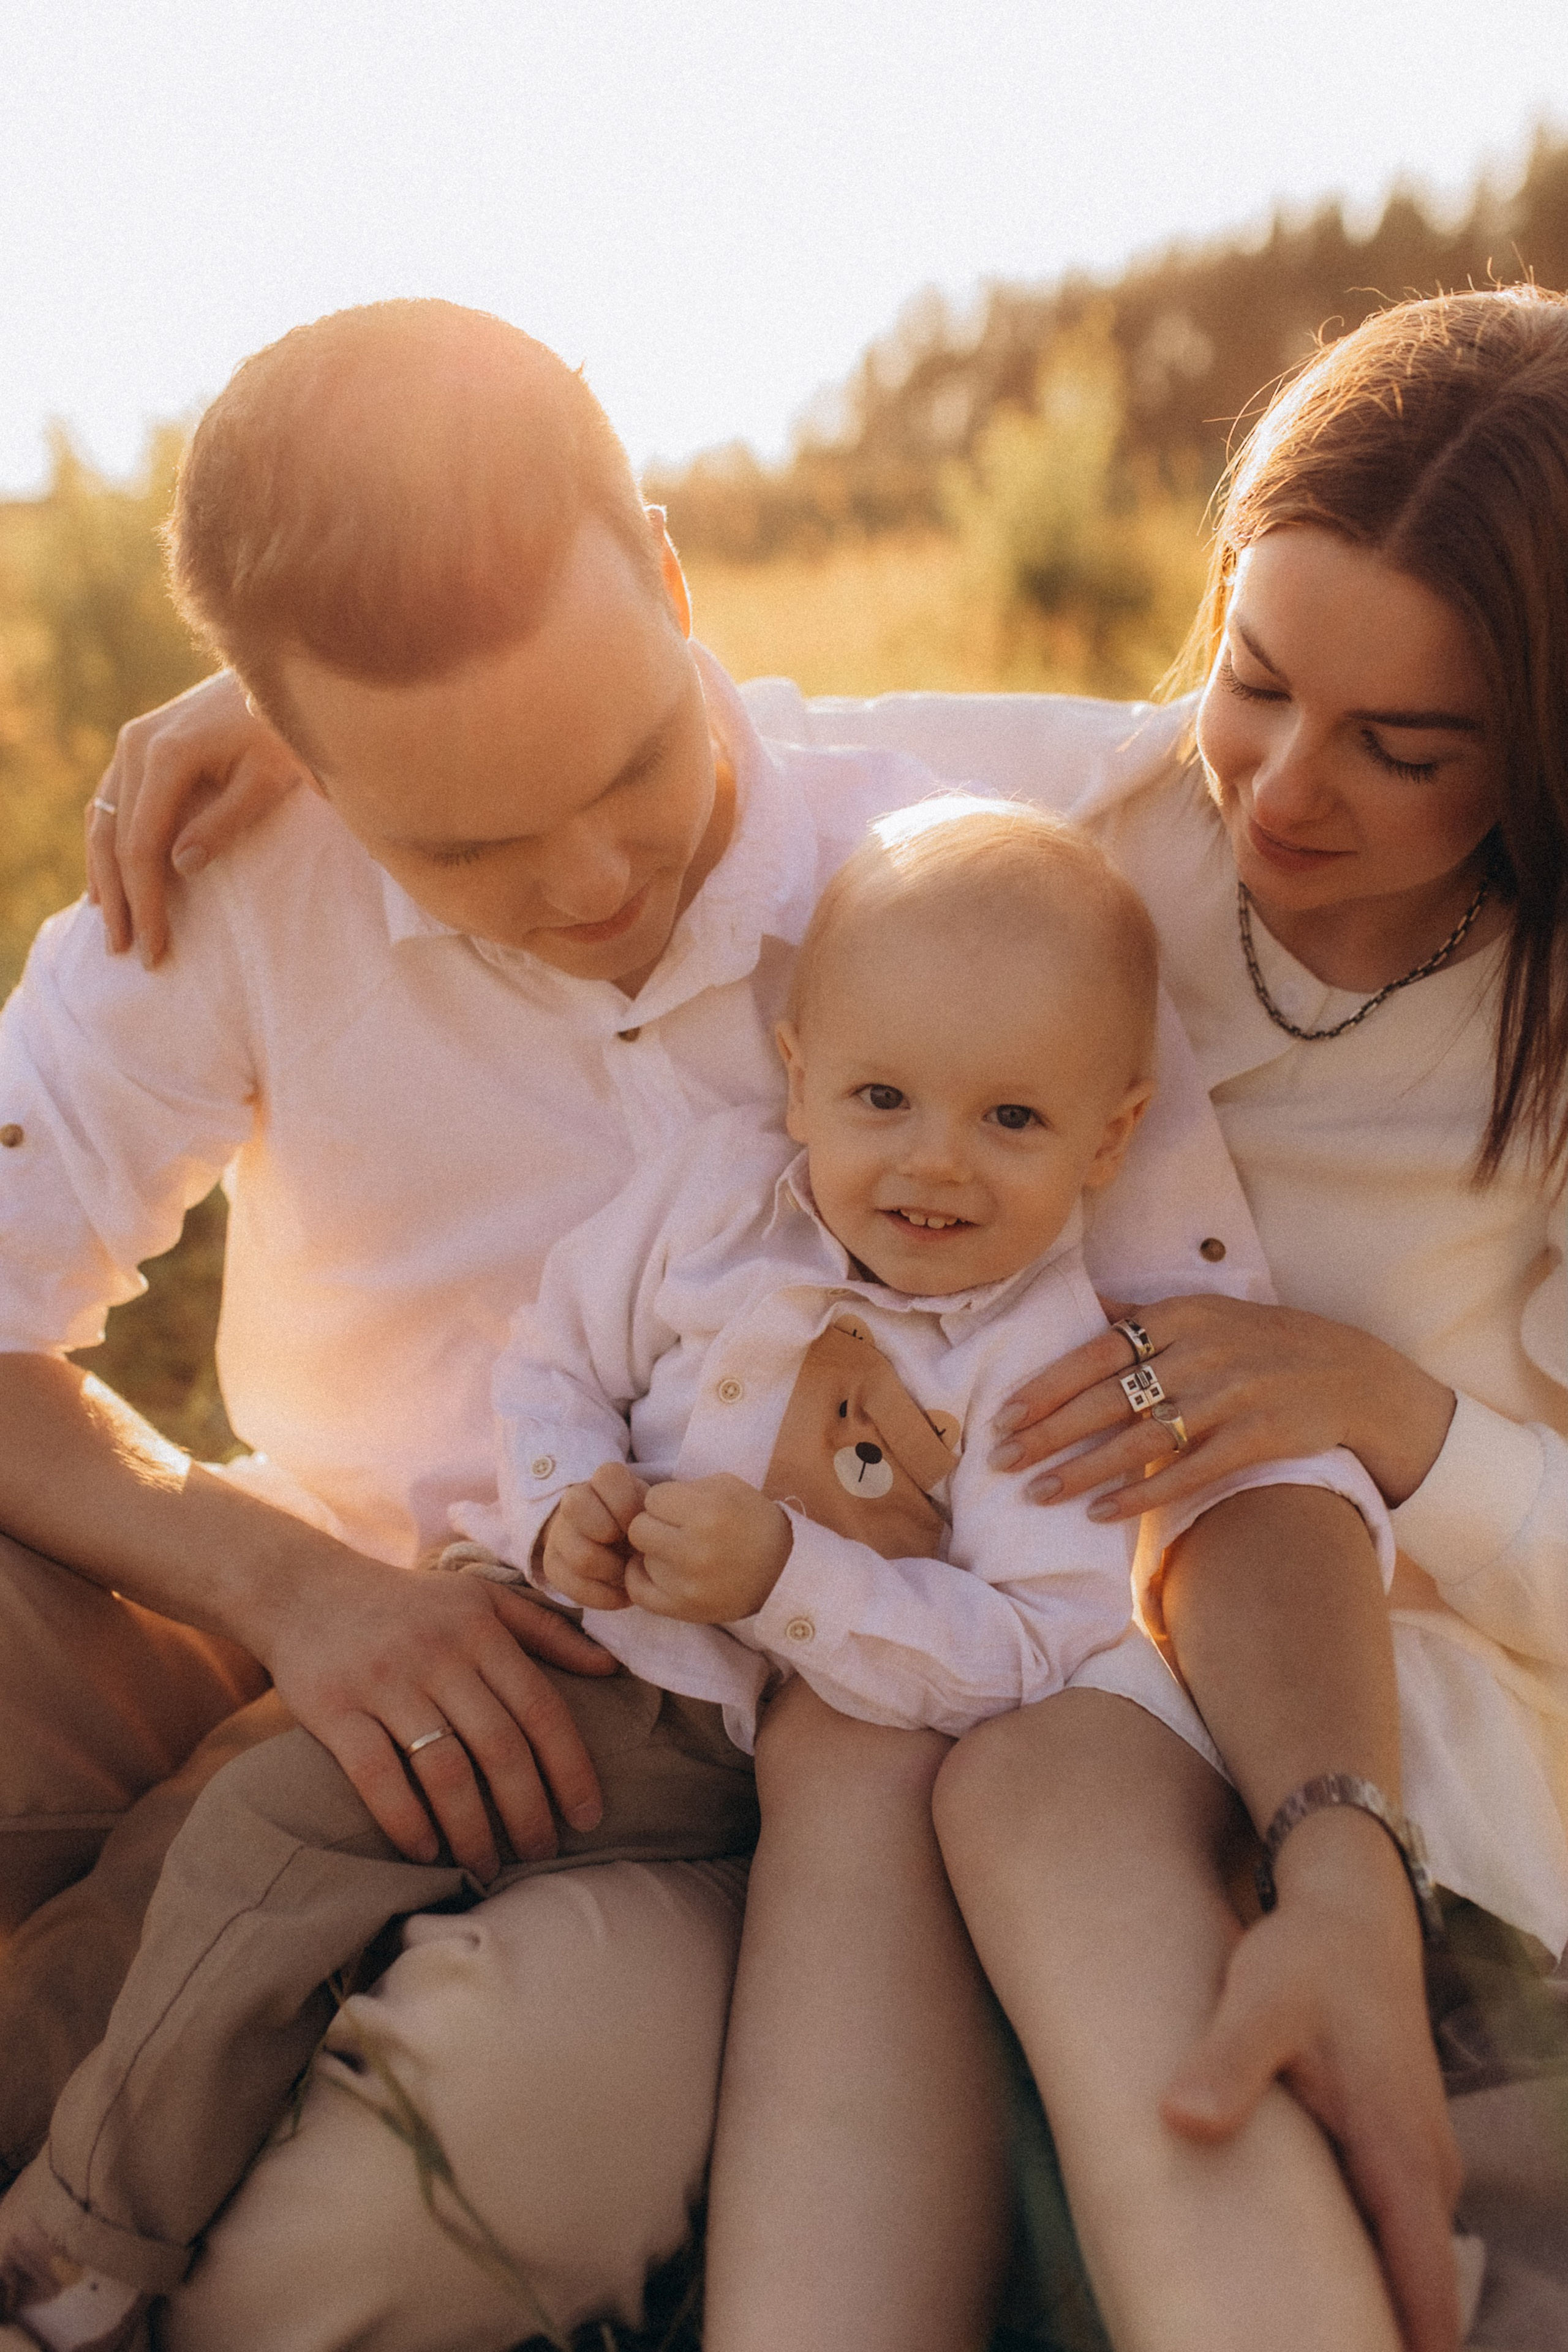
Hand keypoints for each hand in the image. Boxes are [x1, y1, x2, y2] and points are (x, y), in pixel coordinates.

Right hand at [86, 670, 307, 966]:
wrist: (282, 675)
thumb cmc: (285, 731)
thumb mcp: (267, 781)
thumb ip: (225, 823)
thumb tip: (179, 866)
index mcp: (168, 755)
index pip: (142, 846)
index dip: (146, 902)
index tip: (155, 947)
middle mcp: (138, 745)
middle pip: (113, 837)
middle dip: (119, 899)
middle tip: (124, 950)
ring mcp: (133, 741)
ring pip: (102, 819)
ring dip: (103, 875)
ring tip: (110, 925)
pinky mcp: (140, 742)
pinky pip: (111, 800)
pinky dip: (106, 842)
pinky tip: (107, 877)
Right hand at [261, 1547, 616, 1881]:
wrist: (303, 1591)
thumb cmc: (408, 1605)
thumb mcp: (481, 1599)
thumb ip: (547, 1630)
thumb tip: (612, 1668)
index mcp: (480, 1628)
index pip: (539, 1707)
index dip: (570, 1767)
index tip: (587, 1817)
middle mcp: (437, 1652)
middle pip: (498, 1746)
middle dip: (528, 1810)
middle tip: (542, 1854)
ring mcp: (383, 1681)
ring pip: (443, 1769)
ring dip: (471, 1829)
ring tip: (487, 1866)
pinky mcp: (333, 1709)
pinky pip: (377, 1777)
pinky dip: (406, 1821)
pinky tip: (425, 1853)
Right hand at [542, 1462, 649, 1610]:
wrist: (621, 1547)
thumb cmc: (644, 1526)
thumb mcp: (655, 1511)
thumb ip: (656, 1511)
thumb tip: (658, 1530)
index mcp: (603, 1481)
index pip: (606, 1477)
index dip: (626, 1504)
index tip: (640, 1519)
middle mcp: (574, 1501)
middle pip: (577, 1507)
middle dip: (611, 1533)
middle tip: (630, 1547)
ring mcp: (559, 1533)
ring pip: (580, 1555)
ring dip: (611, 1570)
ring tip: (628, 1572)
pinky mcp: (553, 1564)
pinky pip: (571, 1585)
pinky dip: (602, 1596)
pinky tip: (620, 1595)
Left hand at [624, 1473, 792, 1622]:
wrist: (784, 1570)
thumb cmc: (753, 1522)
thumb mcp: (727, 1487)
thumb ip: (685, 1489)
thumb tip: (647, 1501)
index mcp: (708, 1513)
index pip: (653, 1499)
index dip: (666, 1501)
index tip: (682, 1509)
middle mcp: (695, 1550)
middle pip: (639, 1529)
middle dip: (655, 1524)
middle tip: (676, 1529)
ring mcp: (688, 1584)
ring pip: (641, 1557)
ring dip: (656, 1552)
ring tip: (681, 1552)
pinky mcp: (684, 1609)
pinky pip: (637, 1589)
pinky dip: (643, 1577)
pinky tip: (661, 1570)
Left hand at [988, 1294, 1455, 1521]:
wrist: (1351, 1373)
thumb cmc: (1263, 1342)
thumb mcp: (1205, 1311)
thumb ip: (1142, 1313)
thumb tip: (1084, 1304)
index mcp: (1179, 1315)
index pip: (1096, 1352)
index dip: (1047, 1386)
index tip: (1004, 1414)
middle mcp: (1200, 1352)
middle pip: (1108, 1398)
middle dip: (1048, 1434)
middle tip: (1002, 1461)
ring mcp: (1230, 1396)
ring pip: (1140, 1440)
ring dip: (1082, 1470)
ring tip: (1038, 1493)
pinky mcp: (1256, 1438)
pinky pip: (1186, 1471)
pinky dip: (1140, 1494)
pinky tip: (1101, 1513)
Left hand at [1162, 1813, 1461, 2351]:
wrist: (1347, 1908)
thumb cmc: (1306, 1959)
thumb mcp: (1257, 2004)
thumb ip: (1225, 2065)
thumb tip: (1180, 2123)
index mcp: (1403, 2159)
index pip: (1424, 2294)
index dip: (1393, 2349)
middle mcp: (1425, 2173)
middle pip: (1415, 2296)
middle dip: (1363, 2334)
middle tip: (1281, 2349)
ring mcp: (1413, 2161)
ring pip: (1397, 2263)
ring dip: (1356, 2298)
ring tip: (1280, 2330)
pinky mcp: (1391, 2146)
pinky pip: (1383, 2227)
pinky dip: (1352, 2258)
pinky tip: (1288, 2274)